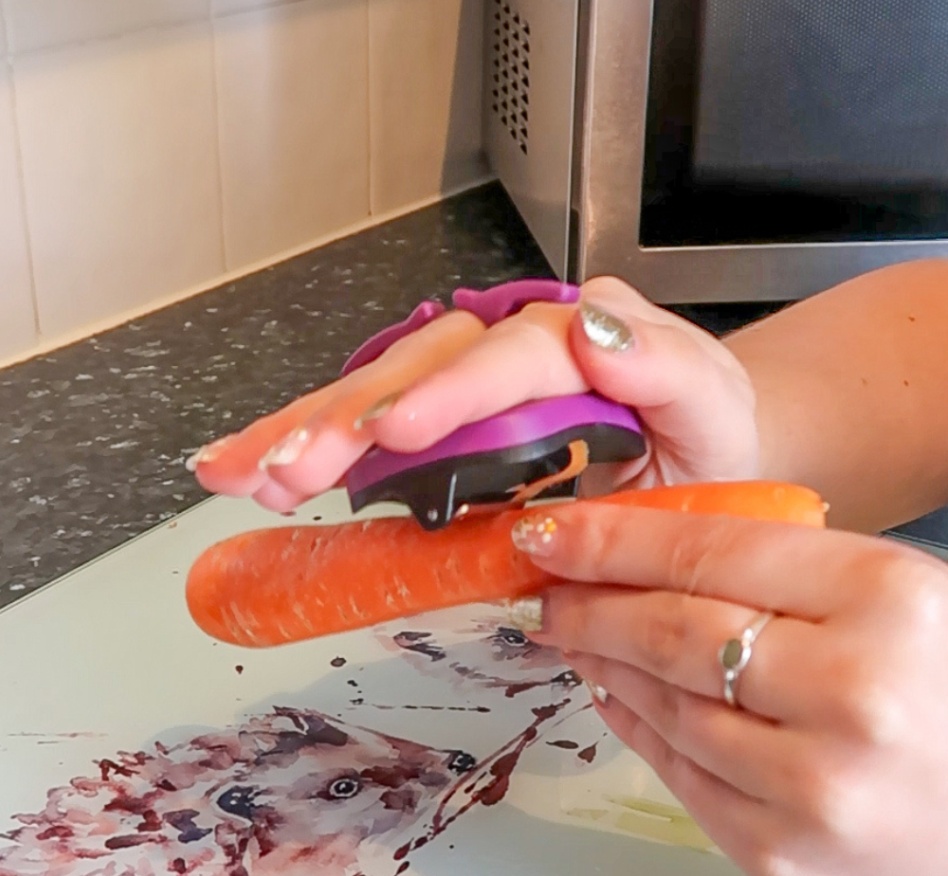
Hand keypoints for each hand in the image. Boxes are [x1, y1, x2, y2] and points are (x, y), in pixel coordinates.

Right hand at [186, 277, 757, 511]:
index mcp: (574, 337)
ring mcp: (466, 382)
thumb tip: (599, 331)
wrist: (687, 456)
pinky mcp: (440, 420)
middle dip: (342, 421)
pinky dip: (308, 445)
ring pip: (372, 393)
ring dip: (302, 432)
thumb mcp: (708, 403)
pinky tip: (254, 466)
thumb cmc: (697, 436)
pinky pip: (367, 426)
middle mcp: (505, 346)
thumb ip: (665, 369)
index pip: (506, 358)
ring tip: (238, 471)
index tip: (393, 436)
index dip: (446, 396)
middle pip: (414, 370)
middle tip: (285, 470)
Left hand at [507, 503, 947, 875]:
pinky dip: (633, 722)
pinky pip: (676, 770)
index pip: (710, 551)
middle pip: (672, 629)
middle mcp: (856, 691)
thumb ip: (782, 570)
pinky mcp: (782, 856)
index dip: (610, 539)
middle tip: (547, 587)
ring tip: (572, 633)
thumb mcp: (892, 601)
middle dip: (588, 602)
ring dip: (601, 660)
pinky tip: (613, 691)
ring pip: (663, 701)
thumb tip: (638, 552)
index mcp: (889, 599)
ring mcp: (815, 785)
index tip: (551, 532)